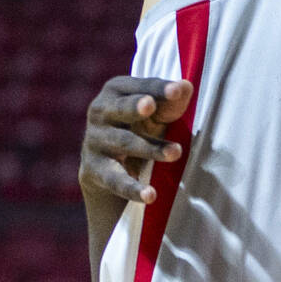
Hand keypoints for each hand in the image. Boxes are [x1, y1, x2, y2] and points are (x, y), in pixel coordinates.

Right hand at [79, 77, 193, 203]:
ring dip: (151, 149)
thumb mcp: (156, 112)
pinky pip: (116, 180)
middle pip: (121, 108)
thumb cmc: (140, 126)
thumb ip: (171, 101)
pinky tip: (150, 195)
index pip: (141, 87)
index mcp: (117, 91)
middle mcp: (100, 111)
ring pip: (125, 143)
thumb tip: (186, 86)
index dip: (159, 88)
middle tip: (150, 105)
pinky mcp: (94, 170)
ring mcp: (95, 141)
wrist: (107, 167)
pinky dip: (133, 188)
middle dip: (135, 106)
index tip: (178, 89)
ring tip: (176, 153)